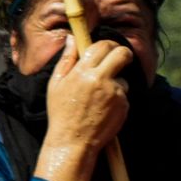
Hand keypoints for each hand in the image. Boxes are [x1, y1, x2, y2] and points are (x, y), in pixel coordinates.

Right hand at [44, 35, 133, 156]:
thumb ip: (66, 59)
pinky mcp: (123, 105)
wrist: (73, 141)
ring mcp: (114, 92)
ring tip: (98, 99)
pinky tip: (103, 110)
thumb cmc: (61, 112)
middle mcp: (100, 79)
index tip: (108, 49)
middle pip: (122, 54)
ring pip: (123, 78)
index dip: (108, 44)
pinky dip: (117, 99)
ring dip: (116, 83)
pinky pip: (124, 95)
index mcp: (82, 71)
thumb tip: (72, 38)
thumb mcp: (56, 84)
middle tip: (120, 59)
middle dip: (123, 54)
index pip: (102, 45)